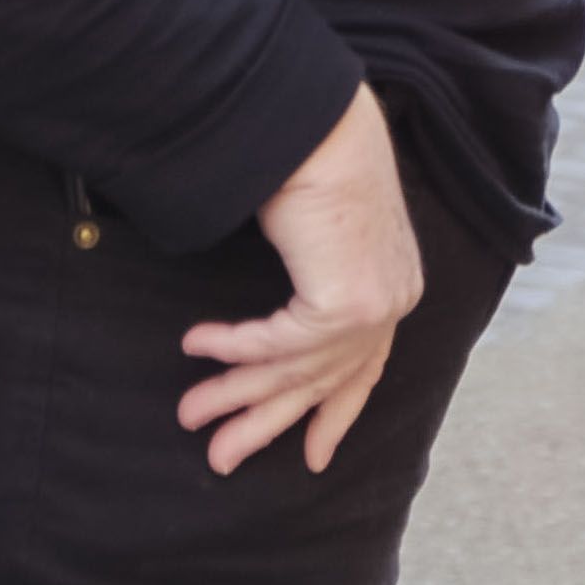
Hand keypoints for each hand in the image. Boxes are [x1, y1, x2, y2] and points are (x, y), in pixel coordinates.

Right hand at [177, 88, 423, 476]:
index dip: (335, 413)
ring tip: (189, 413)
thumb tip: (285, 306)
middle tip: (221, 458)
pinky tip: (196, 342)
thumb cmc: (318, 163)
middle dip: (266, 421)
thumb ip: (315, 276)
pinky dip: (233, 346)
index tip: (313, 454)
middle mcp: (394, 300)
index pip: (367, 369)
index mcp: (395, 285)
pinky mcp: (346, 304)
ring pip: (293, 370)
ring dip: (234, 392)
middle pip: (323, 382)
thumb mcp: (323, 232)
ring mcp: (375, 305)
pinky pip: (276, 342)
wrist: (325, 125)